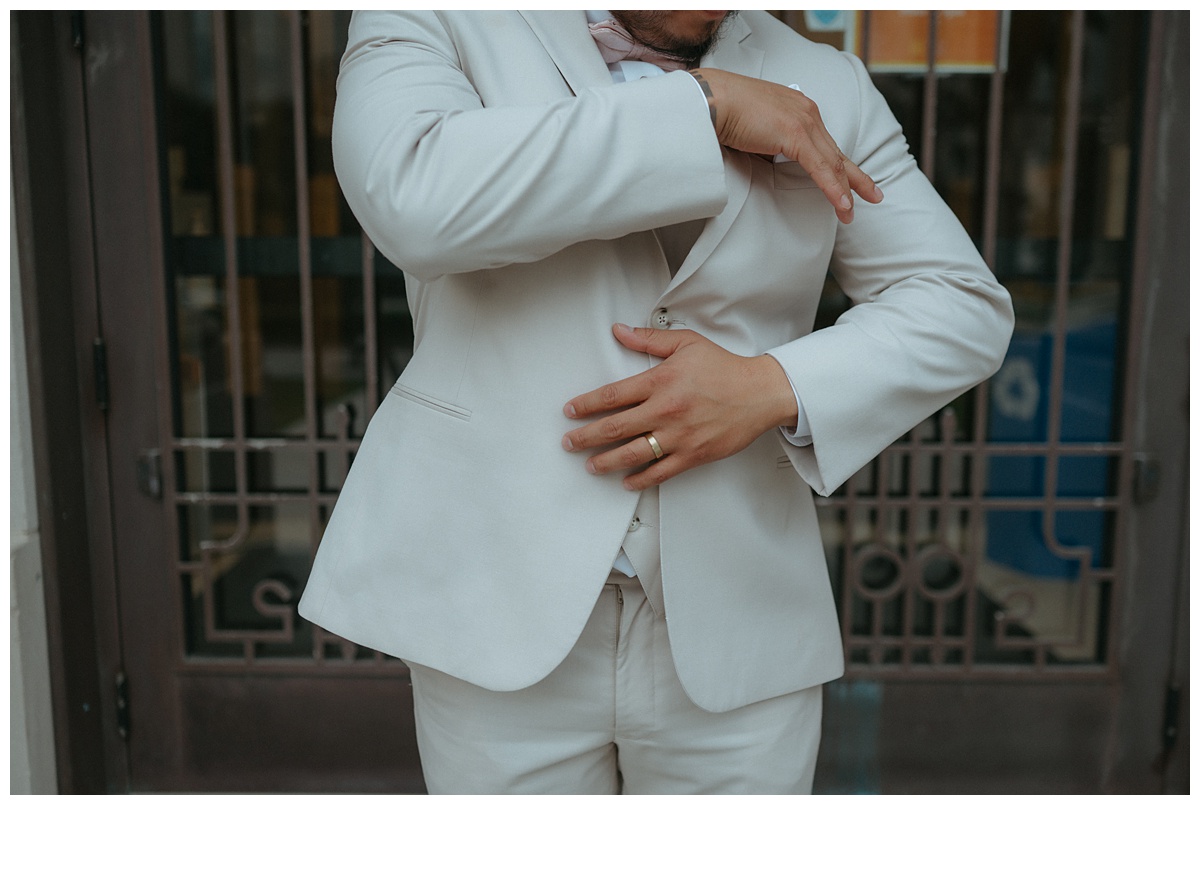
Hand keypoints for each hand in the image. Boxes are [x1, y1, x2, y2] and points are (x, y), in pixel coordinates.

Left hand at [561, 323, 797, 490]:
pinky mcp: (693, 455)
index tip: (570, 411)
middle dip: (586, 437)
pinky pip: (660, 472)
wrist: (760, 393)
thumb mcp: (686, 344)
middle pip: (615, 428)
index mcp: (661, 381)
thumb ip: (649, 339)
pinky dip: (640, 479)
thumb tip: (619, 331)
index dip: (586, 405)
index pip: (612, 396)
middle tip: (568, 443)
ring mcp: (679, 436)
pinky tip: (626, 481)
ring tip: (590, 465)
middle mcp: (665, 410)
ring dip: (606, 462)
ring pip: (633, 454)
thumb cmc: (724, 368)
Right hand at [691, 68, 882, 223]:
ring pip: (832, 162)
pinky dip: (832, 188)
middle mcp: (806, 111)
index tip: (851, 179)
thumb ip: (770, 144)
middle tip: (873, 195)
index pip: (825, 143)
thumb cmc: (722, 112)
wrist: (710, 99)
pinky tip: (842, 204)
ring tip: (851, 212)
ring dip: (844, 189)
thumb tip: (772, 161)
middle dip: (855, 177)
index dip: (840, 164)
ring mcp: (803, 121)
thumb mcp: (755, 129)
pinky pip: (820, 167)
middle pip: (835, 152)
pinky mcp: (795, 134)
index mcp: (798, 108)